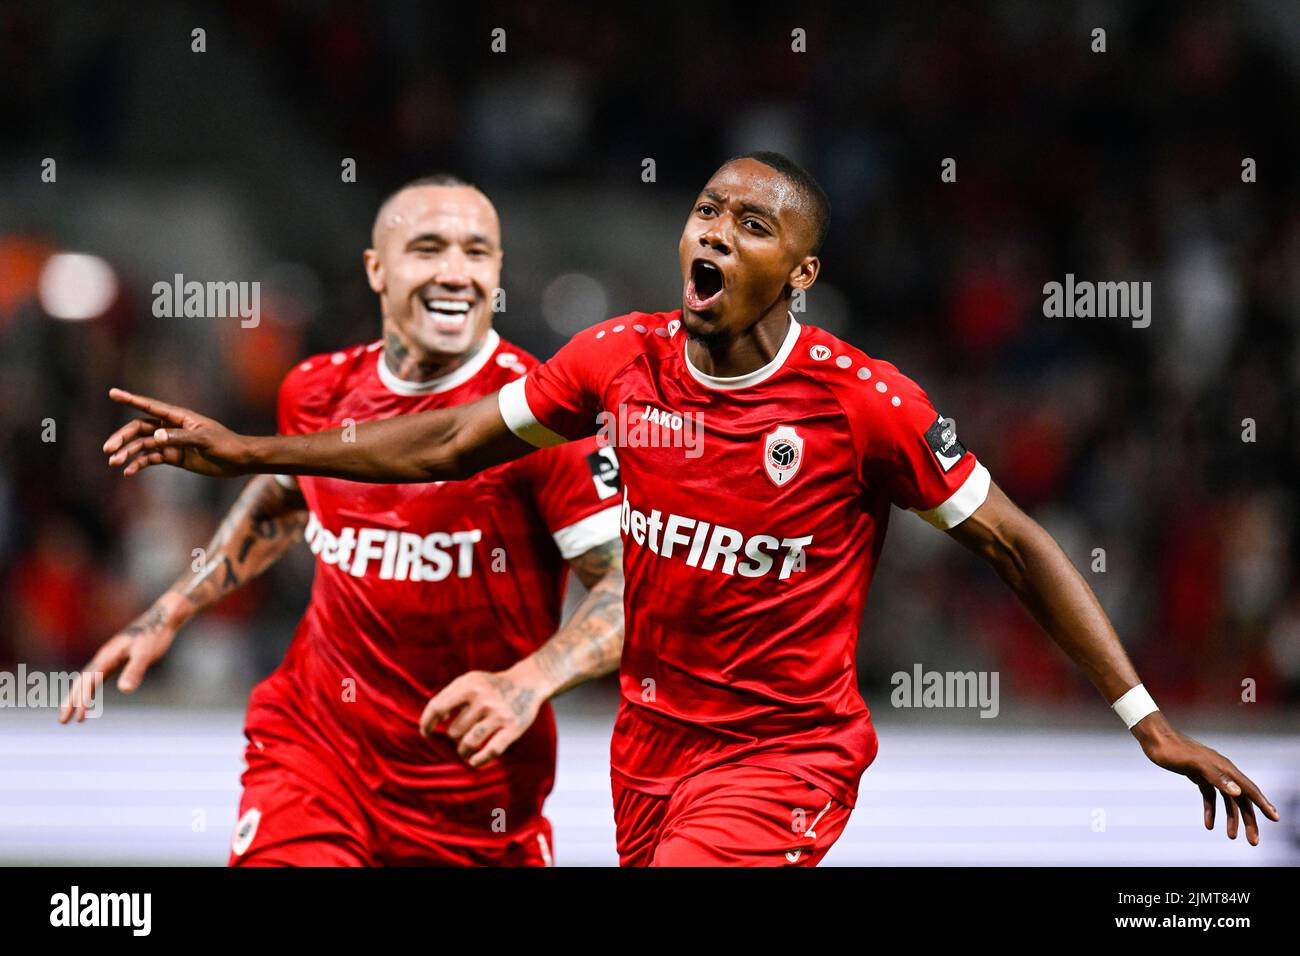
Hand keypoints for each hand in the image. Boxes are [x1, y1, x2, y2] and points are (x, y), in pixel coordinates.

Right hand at [58, 603, 178, 722]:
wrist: (163, 617)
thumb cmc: (155, 635)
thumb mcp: (146, 654)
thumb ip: (135, 670)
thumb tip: (125, 690)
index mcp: (108, 656)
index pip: (89, 681)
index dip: (82, 699)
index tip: (79, 717)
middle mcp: (104, 657)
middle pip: (81, 682)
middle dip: (71, 702)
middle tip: (62, 722)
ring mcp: (109, 657)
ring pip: (87, 680)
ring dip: (77, 698)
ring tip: (73, 717)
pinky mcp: (116, 658)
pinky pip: (96, 677)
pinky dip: (89, 690)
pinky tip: (89, 700)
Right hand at [104, 388, 250, 476]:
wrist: (239, 460)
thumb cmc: (226, 444)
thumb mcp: (204, 440)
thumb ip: (180, 438)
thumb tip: (155, 437)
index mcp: (179, 417)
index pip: (150, 406)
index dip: (131, 399)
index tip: (112, 393)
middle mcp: (171, 427)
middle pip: (140, 428)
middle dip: (122, 437)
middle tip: (108, 449)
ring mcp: (171, 442)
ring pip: (143, 445)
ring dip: (128, 453)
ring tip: (114, 463)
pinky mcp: (174, 456)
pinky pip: (152, 458)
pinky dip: (139, 464)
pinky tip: (128, 472)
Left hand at [418, 661, 548, 767]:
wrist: (528, 682)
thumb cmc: (491, 685)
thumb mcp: (470, 681)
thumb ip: (449, 696)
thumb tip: (434, 721)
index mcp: (469, 685)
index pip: (438, 706)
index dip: (427, 722)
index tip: (425, 733)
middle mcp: (484, 699)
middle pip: (455, 730)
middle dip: (454, 737)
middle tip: (460, 735)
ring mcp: (499, 714)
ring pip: (469, 743)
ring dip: (463, 751)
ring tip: (464, 751)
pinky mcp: (513, 728)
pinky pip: (491, 751)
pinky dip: (479, 760)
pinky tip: (474, 762)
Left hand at [1133, 713, 1279, 844]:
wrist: (1156, 739)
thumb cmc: (1174, 750)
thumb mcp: (1194, 764)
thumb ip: (1217, 777)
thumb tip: (1238, 792)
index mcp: (1226, 768)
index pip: (1249, 790)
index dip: (1263, 805)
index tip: (1275, 819)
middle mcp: (1223, 771)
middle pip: (1241, 800)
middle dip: (1249, 820)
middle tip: (1253, 841)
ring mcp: (1211, 774)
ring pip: (1228, 800)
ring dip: (1231, 819)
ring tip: (1232, 837)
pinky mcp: (1199, 776)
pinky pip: (1210, 797)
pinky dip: (1211, 810)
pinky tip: (1208, 825)